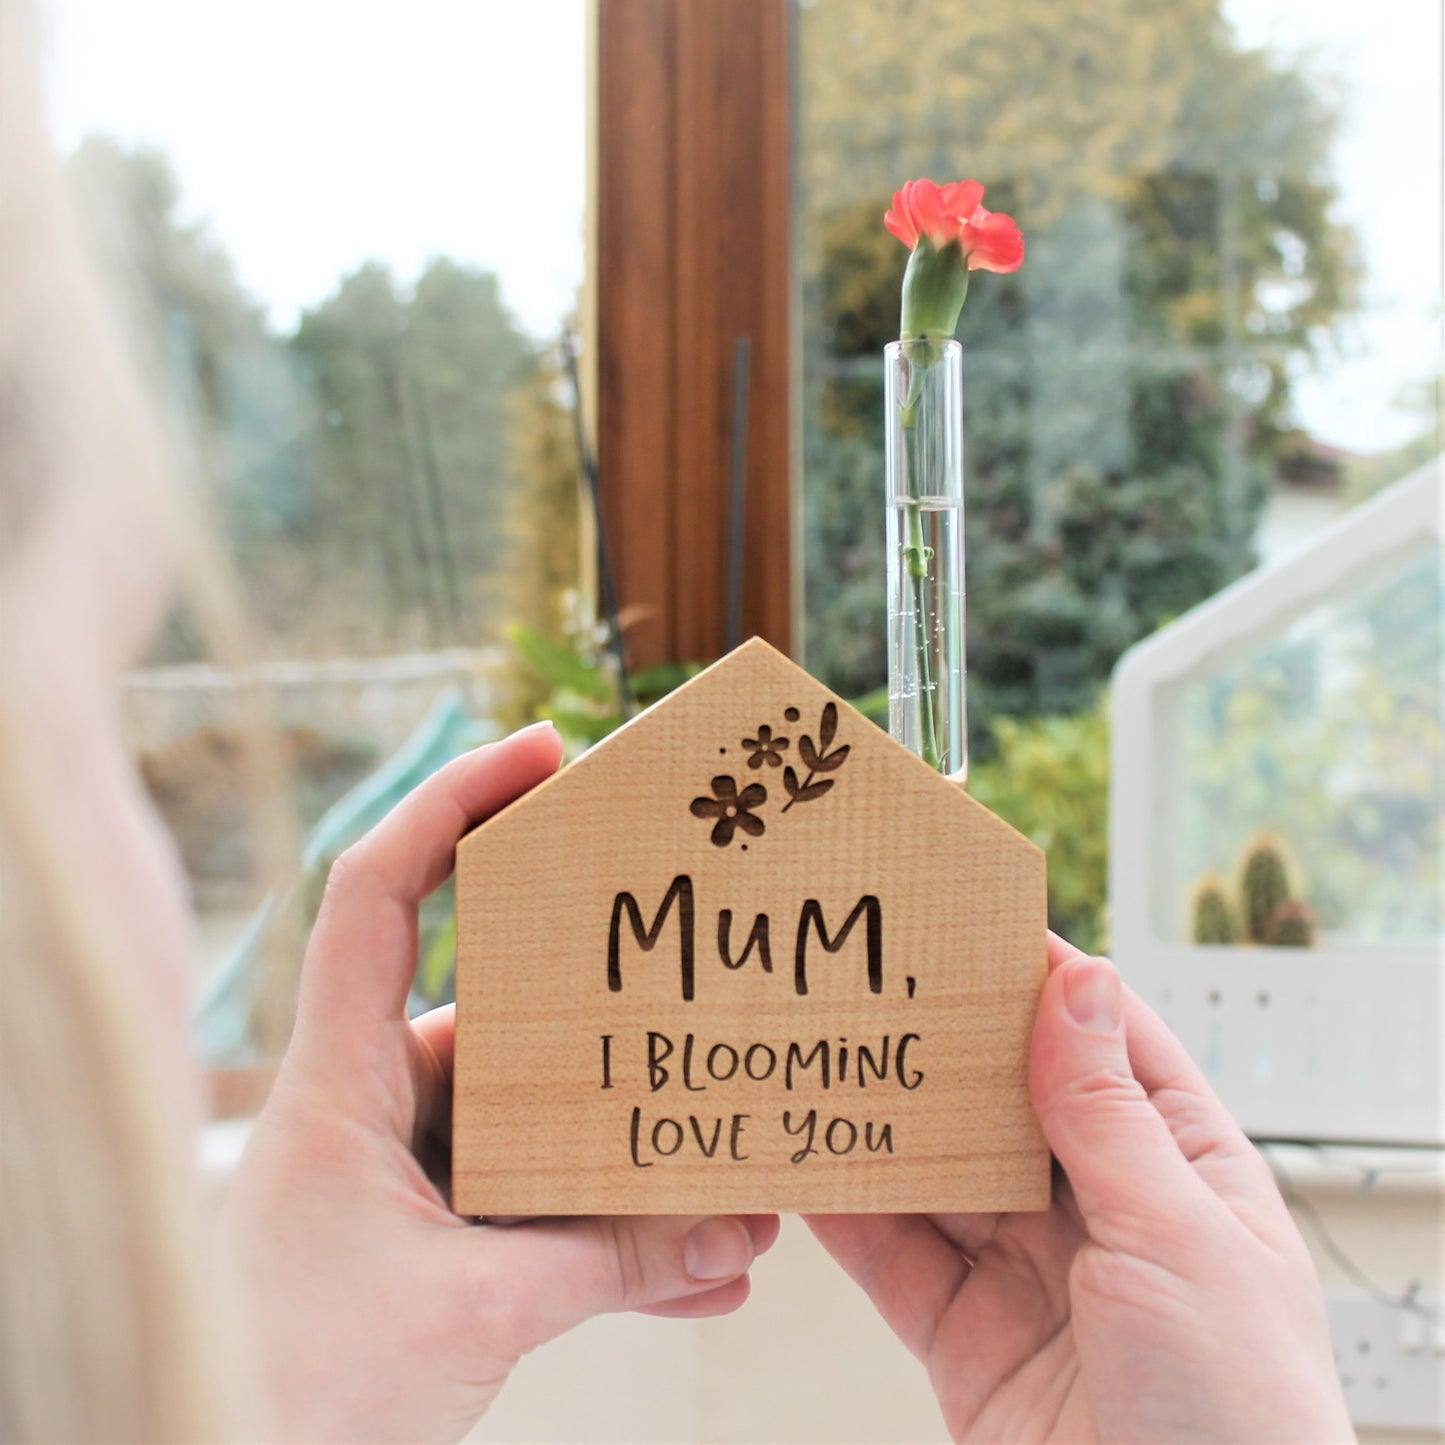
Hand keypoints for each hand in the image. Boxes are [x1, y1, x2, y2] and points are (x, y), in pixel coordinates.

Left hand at [223, 723, 778, 1443]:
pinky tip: (701, 1271)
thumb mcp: (470, 1313)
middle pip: (498, 1003)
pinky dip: (615, 1232)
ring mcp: (411, 1175)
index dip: (453, 801)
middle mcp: (376, 1105)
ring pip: (537, 1119)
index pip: (380, 890)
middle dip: (603, 1000)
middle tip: (692, 962)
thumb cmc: (290, 1392)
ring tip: (727, 1157)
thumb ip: (606, 1263)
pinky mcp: (440, 1240)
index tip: (543, 753)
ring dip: (626, 1141)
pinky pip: (542, 1208)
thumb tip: (731, 1228)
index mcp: (341, 1079)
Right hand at [806, 934, 1352, 1442]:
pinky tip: (810, 1163)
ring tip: (822, 1054)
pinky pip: (896, 1256)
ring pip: (942, 1172)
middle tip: (872, 980)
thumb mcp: (1177, 1241)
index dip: (1043, 980)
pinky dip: (850, 1210)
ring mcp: (1028, 1274)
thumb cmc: (1239, 1417)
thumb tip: (1074, 982)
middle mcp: (1101, 1212)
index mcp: (1181, 1171)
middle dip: (945, 1045)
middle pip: (1007, 1100)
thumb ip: (1105, 1115)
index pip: (1107, 1043)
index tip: (972, 919)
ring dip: (887, 1121)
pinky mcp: (964, 1337)